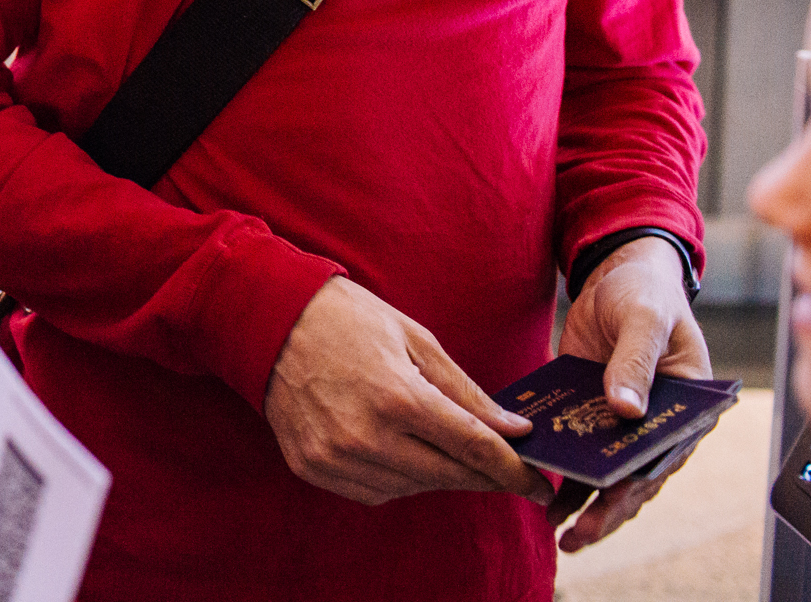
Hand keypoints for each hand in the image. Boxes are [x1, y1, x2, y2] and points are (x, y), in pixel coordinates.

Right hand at [265, 277, 554, 507]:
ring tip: (450, 453)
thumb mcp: (416, 339)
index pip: (473, 448)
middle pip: (448, 475)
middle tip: (513, 475)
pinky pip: (374, 491)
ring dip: (441, 476)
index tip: (542, 484)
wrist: (268, 320)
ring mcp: (334, 457)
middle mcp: (365, 436)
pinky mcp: (312, 467)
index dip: (514, 471)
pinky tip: (405, 455)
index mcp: (397, 397)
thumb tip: (514, 431)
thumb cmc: (347, 319)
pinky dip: (399, 479)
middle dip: (486, 476)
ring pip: (413, 488)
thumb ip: (466, 392)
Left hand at [551, 237, 711, 550]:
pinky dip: (558, 465)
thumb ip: (635, 360)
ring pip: (603, 471)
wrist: (617, 273)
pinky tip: (532, 481)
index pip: (663, 456)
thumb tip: (627, 409)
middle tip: (574, 535)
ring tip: (554, 529)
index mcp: (685, 408)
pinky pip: (574, 444)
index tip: (611, 506)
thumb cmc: (645, 293)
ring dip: (581, 500)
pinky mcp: (588, 409)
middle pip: (633, 476)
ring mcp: (619, 420)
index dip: (638, 485)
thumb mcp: (645, 319)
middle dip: (605, 510)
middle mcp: (655, 423)